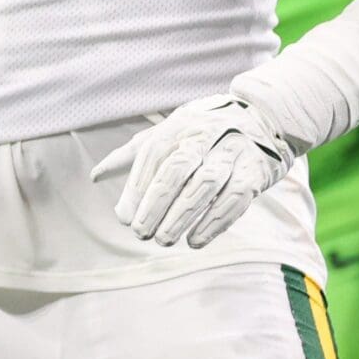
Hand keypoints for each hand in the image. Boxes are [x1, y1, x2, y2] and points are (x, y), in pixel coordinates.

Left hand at [92, 93, 294, 247]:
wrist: (262, 117)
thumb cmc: (201, 132)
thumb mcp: (166, 133)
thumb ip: (131, 155)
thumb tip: (95, 176)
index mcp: (177, 126)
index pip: (152, 157)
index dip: (136, 189)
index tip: (123, 218)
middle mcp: (204, 135)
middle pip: (177, 170)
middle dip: (156, 203)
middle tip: (140, 233)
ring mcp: (231, 152)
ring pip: (206, 184)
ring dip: (182, 215)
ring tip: (164, 240)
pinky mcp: (255, 171)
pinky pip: (235, 199)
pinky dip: (214, 222)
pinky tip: (196, 241)